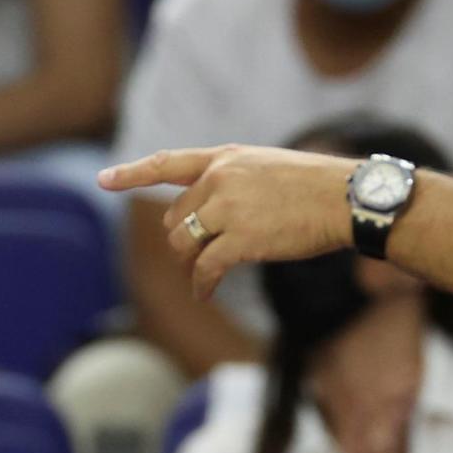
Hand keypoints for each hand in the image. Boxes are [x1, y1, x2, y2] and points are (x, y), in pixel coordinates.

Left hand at [99, 145, 355, 299]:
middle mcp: (220, 180)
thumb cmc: (322, 187)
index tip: (104, 179)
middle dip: (184, 241)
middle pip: (176, 217)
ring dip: (192, 263)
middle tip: (199, 258)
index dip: (132, 173)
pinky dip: (203, 283)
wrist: (348, 199)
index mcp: (227, 159)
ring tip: (206, 275)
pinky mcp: (241, 240)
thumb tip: (219, 212)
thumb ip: (238, 182)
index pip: (168, 163)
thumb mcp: (271, 168)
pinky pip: (207, 266)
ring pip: (185, 243)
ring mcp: (228, 209)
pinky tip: (205, 293)